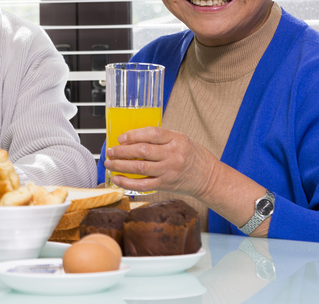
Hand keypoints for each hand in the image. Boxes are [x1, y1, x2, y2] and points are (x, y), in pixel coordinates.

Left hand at [104, 127, 221, 198]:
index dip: (133, 135)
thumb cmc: (192, 156)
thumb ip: (160, 138)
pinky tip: (118, 178)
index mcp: (177, 139)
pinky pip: (143, 185)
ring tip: (109, 163)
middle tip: (110, 150)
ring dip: (120, 165)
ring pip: (140, 167)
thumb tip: (132, 138)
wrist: (208, 178)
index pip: (152, 134)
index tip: (121, 138)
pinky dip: (127, 182)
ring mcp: (169, 171)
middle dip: (122, 151)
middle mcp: (173, 155)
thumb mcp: (181, 140)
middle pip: (142, 151)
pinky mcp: (165, 185)